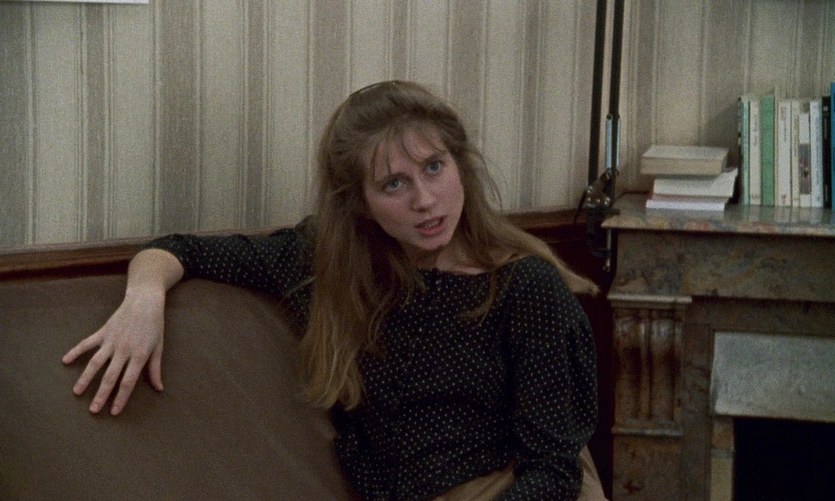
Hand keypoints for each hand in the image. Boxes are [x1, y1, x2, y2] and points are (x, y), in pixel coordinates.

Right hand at [62, 288, 165, 414]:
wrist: (144, 302)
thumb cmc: (154, 326)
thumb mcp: (158, 347)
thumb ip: (155, 368)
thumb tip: (159, 388)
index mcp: (139, 355)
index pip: (128, 381)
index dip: (121, 397)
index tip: (114, 412)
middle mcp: (123, 350)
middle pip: (110, 376)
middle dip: (101, 395)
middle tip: (92, 411)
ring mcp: (111, 341)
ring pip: (95, 363)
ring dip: (85, 378)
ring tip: (77, 392)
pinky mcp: (102, 332)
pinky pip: (87, 343)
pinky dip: (75, 351)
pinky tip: (65, 360)